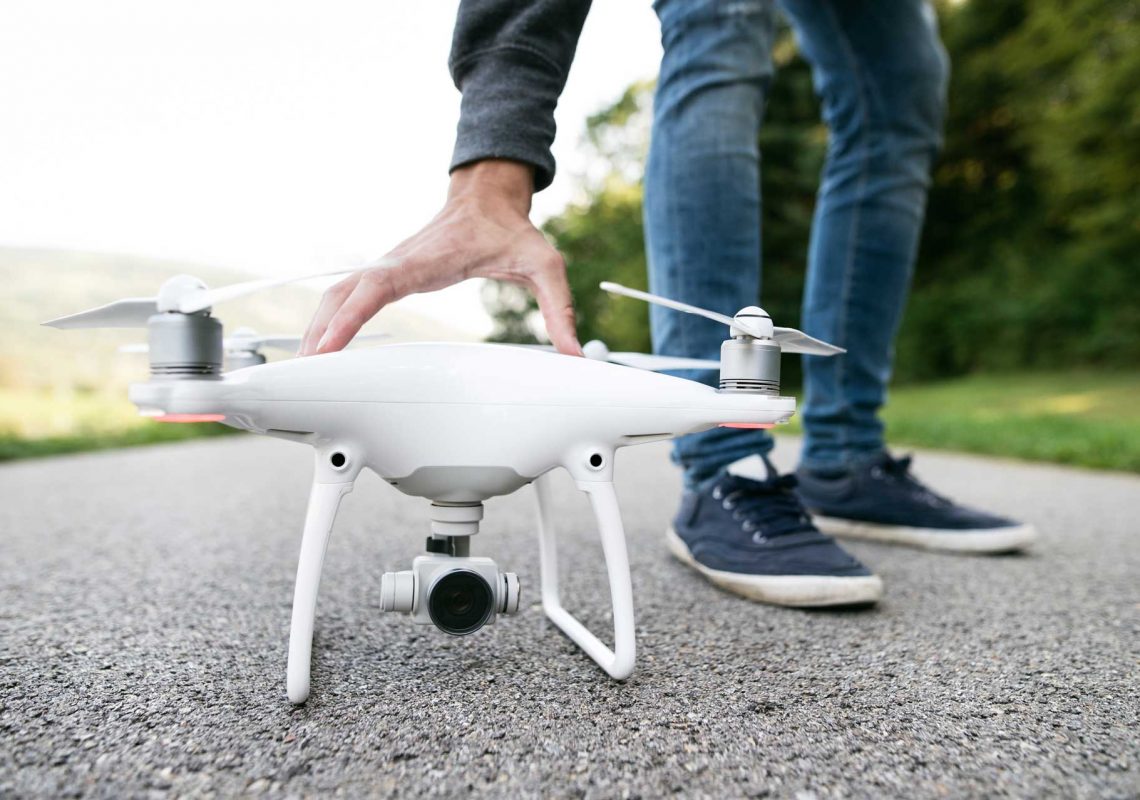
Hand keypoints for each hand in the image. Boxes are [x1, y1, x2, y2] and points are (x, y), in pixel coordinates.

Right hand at [299, 160, 582, 356]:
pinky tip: (321, 348)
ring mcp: (387, 265)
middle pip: (343, 295)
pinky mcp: (386, 273)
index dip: (350, 317)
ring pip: (336, 295)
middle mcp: (397, 261)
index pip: (378, 287)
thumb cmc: (512, 229)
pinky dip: (328, 320)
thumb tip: (577, 354)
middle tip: (302, 375)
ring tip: (303, 371)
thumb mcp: (545, 265)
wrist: (488, 195)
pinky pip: (346, 296)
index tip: (329, 345)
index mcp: (426, 260)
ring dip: (317, 329)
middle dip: (320, 332)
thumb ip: (559, 308)